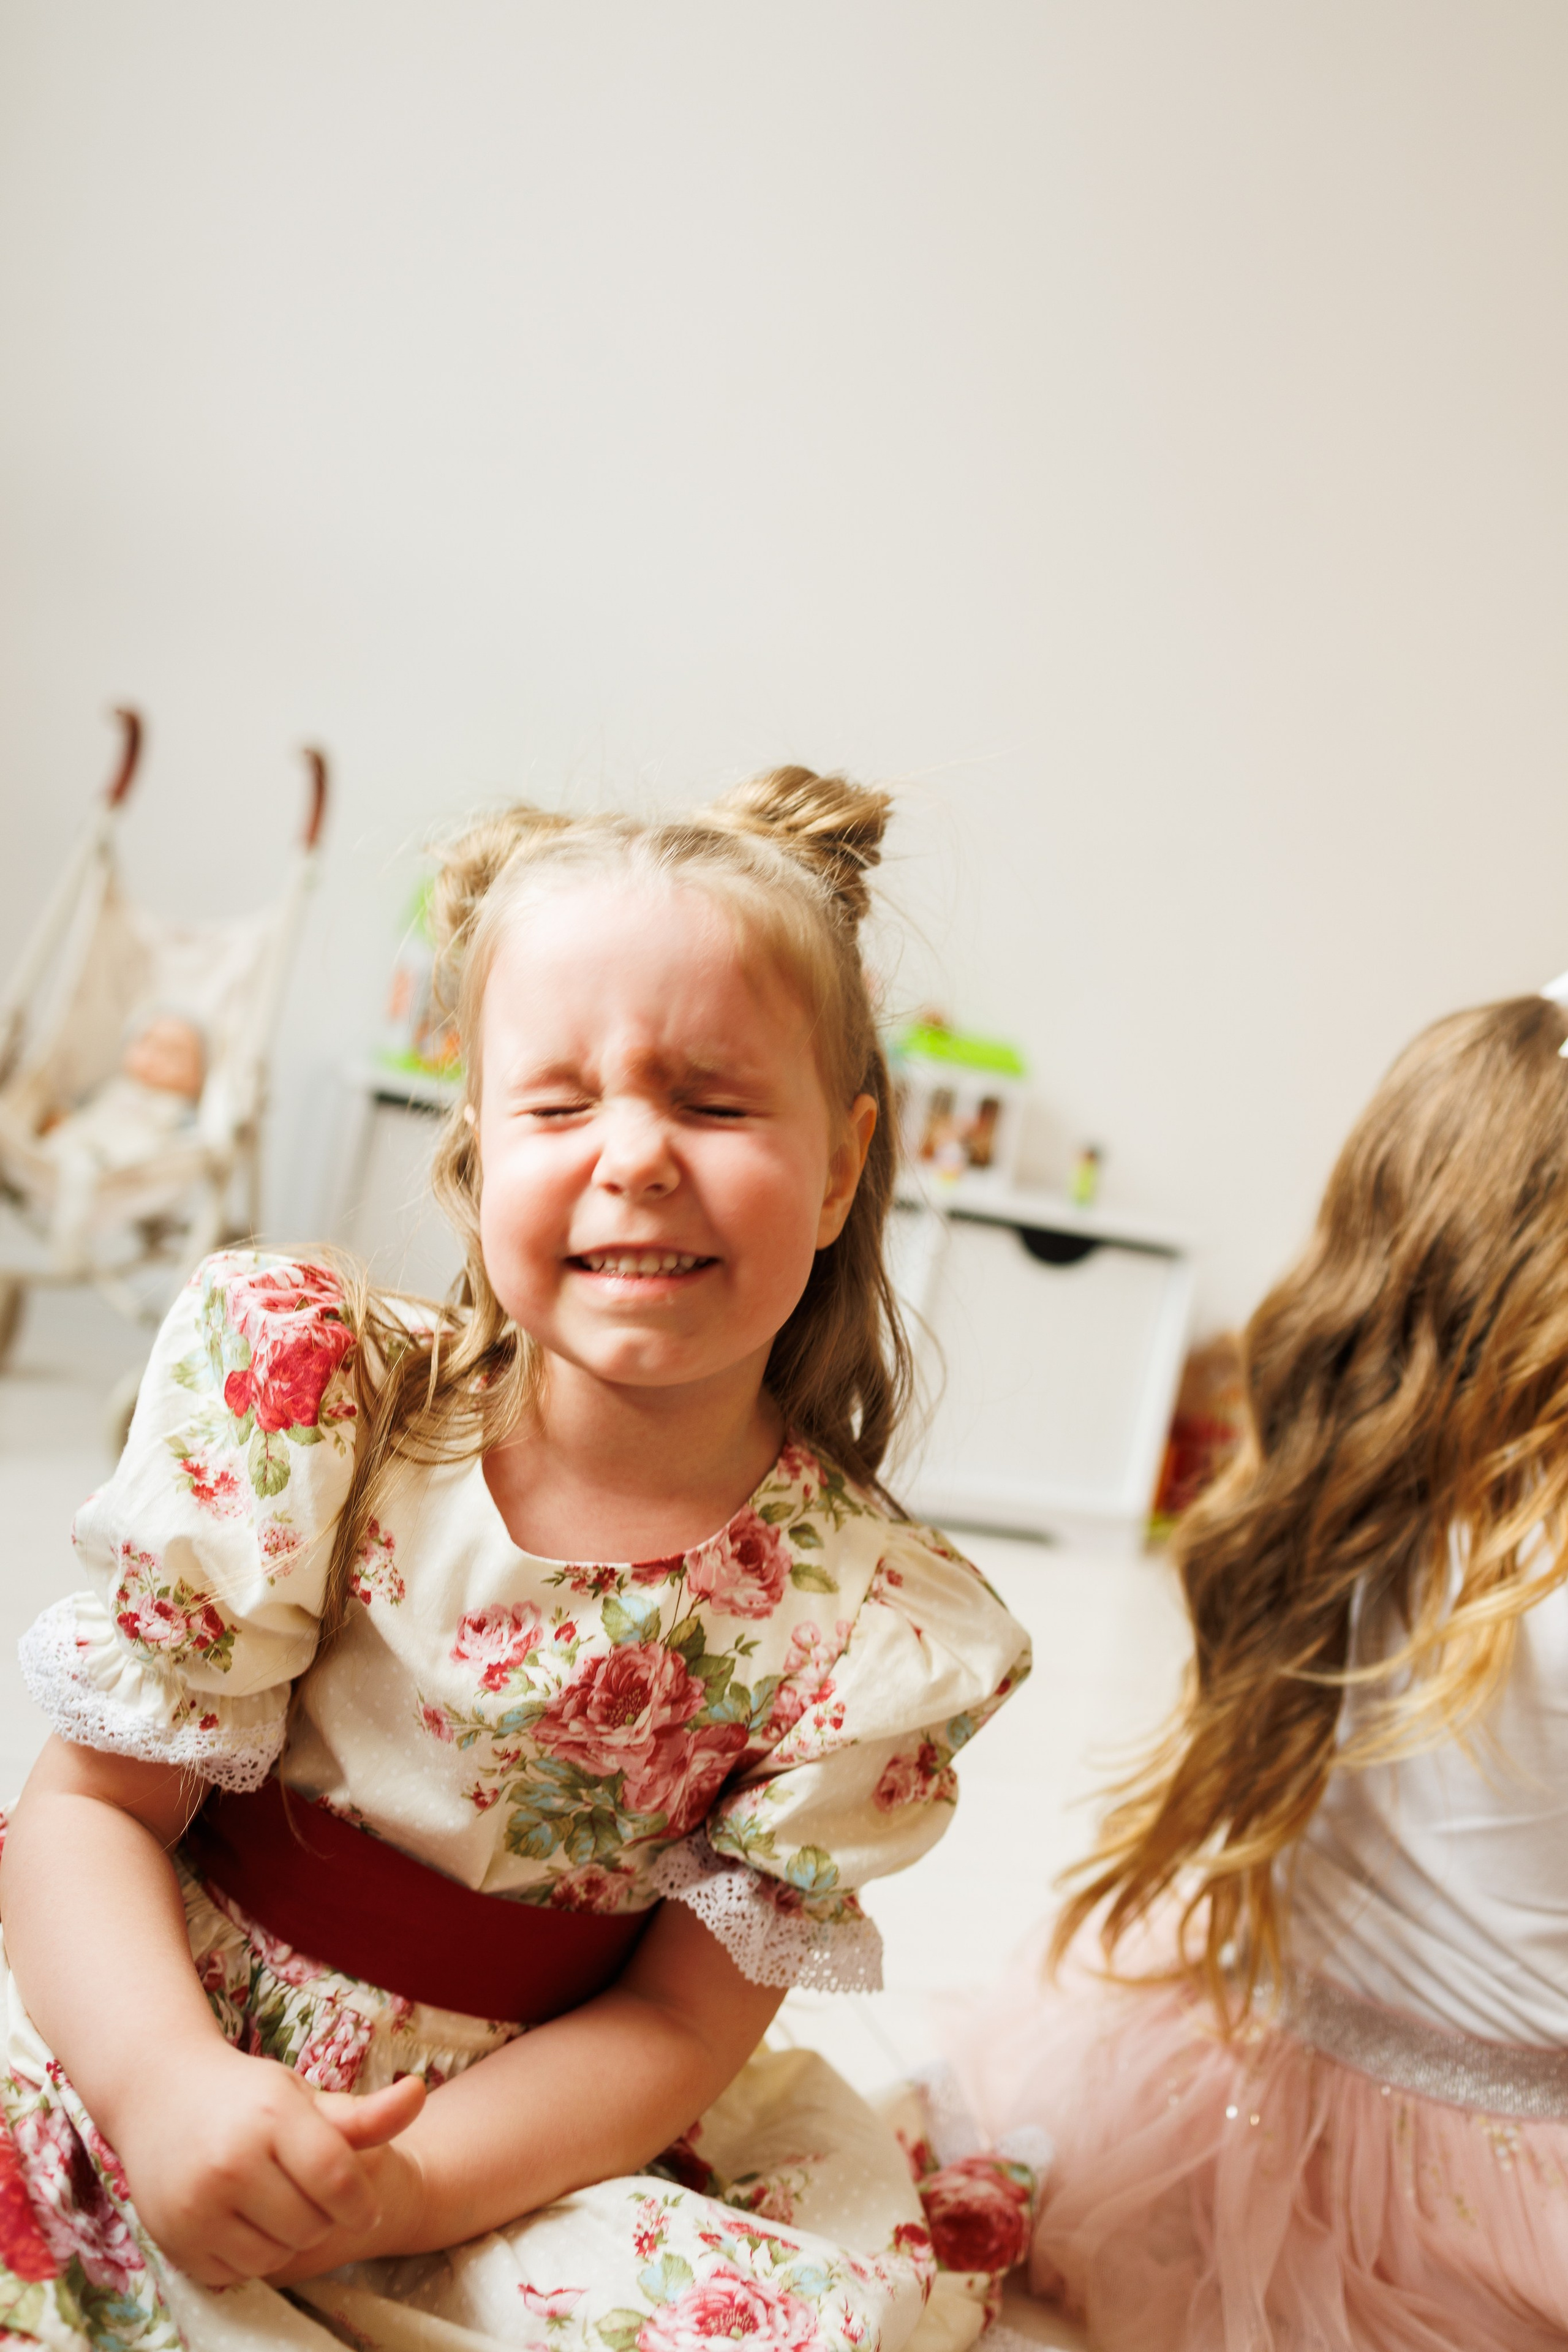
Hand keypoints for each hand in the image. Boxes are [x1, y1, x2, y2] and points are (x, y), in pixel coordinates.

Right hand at [111, 2043, 424, 2286]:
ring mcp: (197, 2202)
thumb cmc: (247, 2096)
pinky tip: (243, 2220)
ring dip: (287, 2241)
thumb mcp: (303, 2096)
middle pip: (310, 2225)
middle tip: (309, 2195)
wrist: (158, 2094)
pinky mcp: (174, 2238)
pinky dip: (248, 2256)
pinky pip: (235, 2273)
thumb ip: (364, 2114)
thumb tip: (419, 2094)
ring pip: (275, 2256)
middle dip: (323, 2217)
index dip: (360, 2202)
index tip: (364, 2206)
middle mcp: (231, 2160)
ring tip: (277, 2205)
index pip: (337, 2178)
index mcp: (272, 2116)